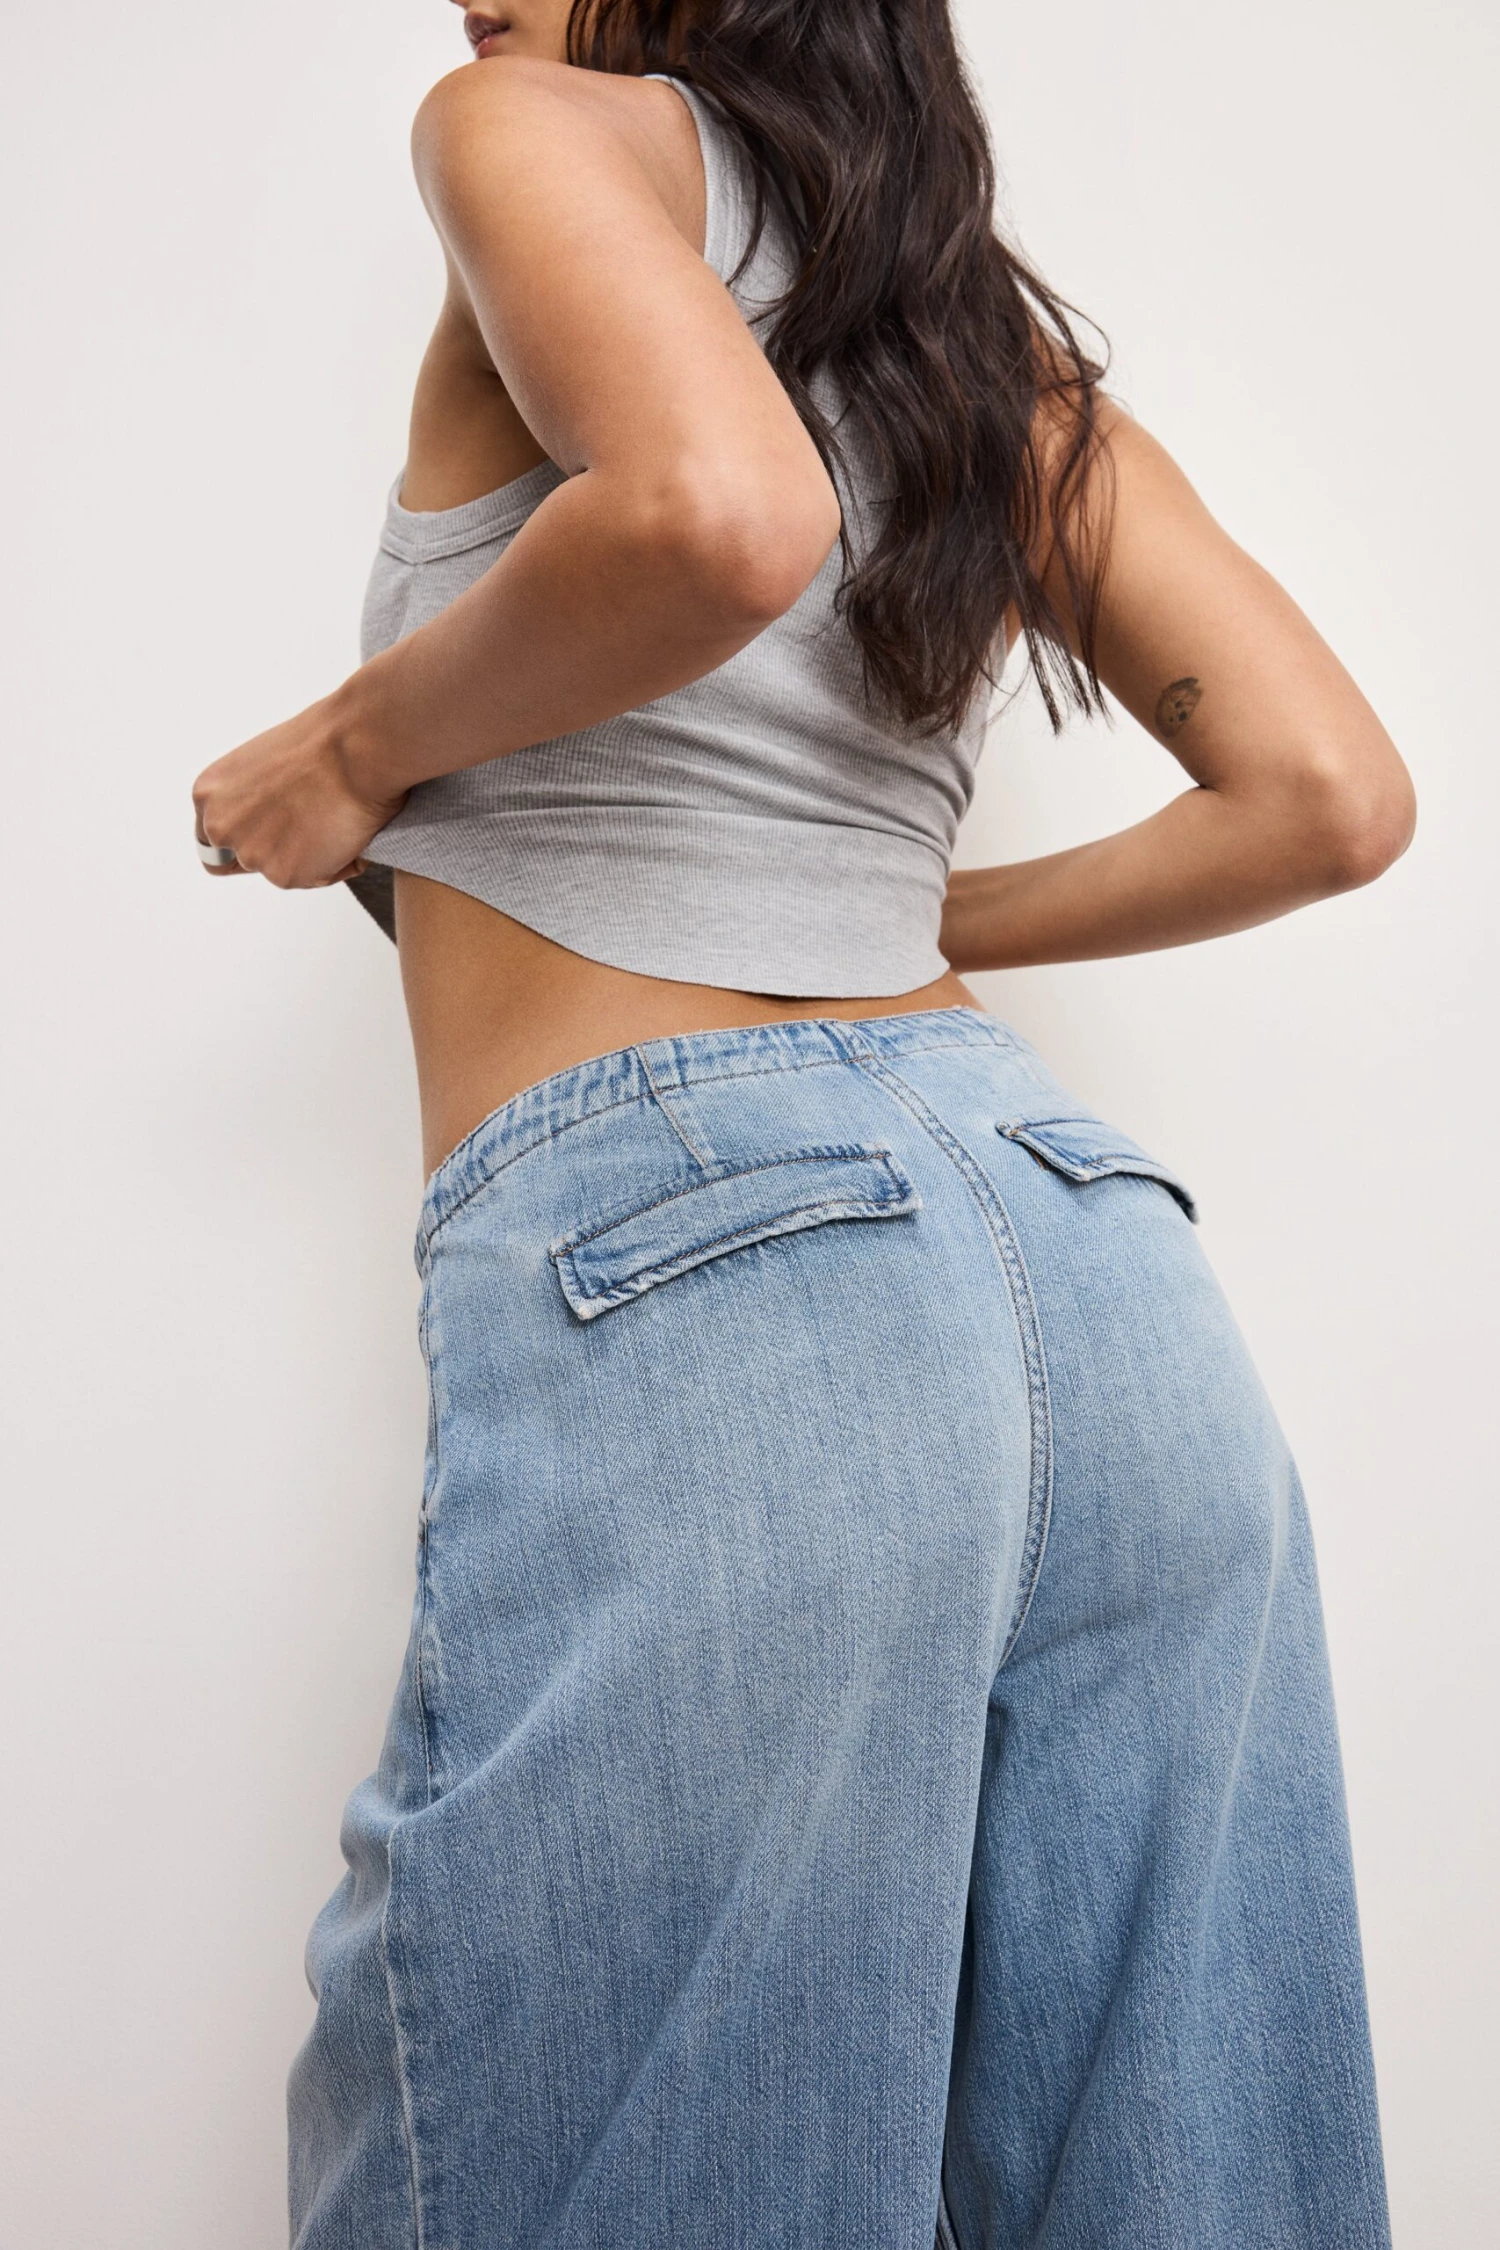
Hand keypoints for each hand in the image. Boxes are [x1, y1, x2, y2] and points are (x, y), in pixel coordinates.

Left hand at [192, 695, 406, 889]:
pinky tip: (345, 830)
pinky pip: (313, 878)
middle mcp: (221, 828)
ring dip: (306, 857)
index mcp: (208, 795)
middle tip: (304, 834)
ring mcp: (251, 854)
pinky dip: (333, 864)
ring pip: (280, 871)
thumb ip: (250, 797)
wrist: (352, 751)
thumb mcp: (261, 763)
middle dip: (272, 853)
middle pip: (241, 862)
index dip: (242, 840)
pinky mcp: (284, 874)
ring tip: (332, 821)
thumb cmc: (319, 743)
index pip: (211, 839)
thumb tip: (268, 818)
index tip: (267, 836)